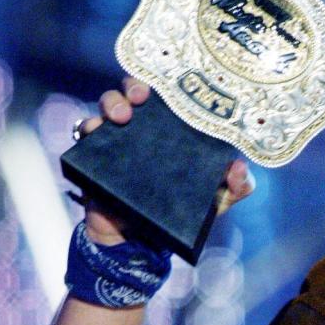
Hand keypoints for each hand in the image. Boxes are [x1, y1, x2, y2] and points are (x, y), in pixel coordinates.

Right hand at [72, 77, 255, 244]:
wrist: (140, 243)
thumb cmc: (179, 212)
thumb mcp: (215, 202)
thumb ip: (236, 188)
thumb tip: (240, 168)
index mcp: (169, 130)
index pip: (164, 94)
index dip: (162, 81)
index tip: (166, 84)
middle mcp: (141, 129)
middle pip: (131, 91)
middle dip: (133, 86)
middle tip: (140, 99)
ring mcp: (116, 141)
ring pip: (106, 106)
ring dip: (110, 103)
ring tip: (119, 119)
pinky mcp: (94, 159)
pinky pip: (84, 136)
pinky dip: (87, 130)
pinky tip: (94, 132)